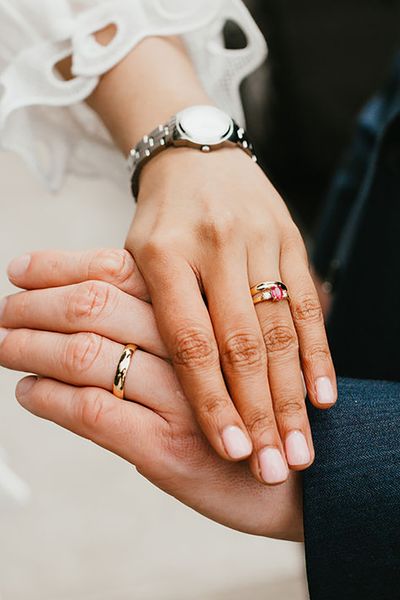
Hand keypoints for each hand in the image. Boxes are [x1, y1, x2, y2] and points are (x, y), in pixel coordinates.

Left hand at [1, 248, 301, 540]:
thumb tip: (106, 314)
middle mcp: (192, 347)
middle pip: (96, 306)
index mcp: (204, 312)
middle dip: (36, 306)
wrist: (305, 482)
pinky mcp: (168, 450)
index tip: (22, 268)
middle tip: (4, 309)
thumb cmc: (254, 415)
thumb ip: (177, 333)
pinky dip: (50, 399)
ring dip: (31, 347)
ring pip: (85, 354)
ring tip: (5, 344)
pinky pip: (92, 412)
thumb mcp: (225, 356)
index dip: (62, 267)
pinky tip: (29, 391)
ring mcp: (179, 399)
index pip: (117, 272)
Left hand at [126, 146, 336, 483]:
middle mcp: (214, 247)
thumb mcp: (133, 261)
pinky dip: (317, 353)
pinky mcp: (291, 239)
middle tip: (276, 470)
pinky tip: (324, 397)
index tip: (232, 453)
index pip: (193, 342)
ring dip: (293, 396)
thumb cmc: (158, 225)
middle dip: (261, 413)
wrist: (195, 157)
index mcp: (163, 256)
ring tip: (301, 449)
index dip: (214, 402)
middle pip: (243, 344)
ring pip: (280, 330)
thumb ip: (150, 319)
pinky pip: (307, 303)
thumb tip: (152, 389)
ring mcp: (258, 240)